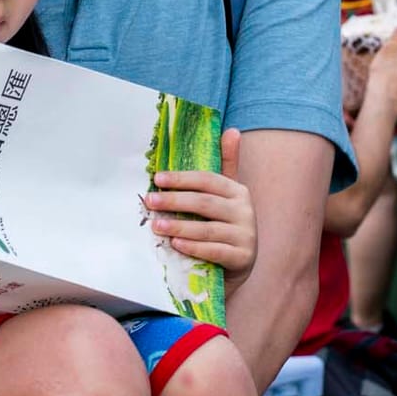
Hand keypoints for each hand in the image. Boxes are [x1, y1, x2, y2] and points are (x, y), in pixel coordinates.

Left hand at [147, 128, 254, 278]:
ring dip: (180, 226)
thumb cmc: (224, 226)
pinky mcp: (243, 258)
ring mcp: (246, 235)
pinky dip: (194, 247)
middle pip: (205, 202)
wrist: (237, 266)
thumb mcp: (224, 197)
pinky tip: (176, 244)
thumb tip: (232, 130)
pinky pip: (214, 251)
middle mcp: (245, 211)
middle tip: (150, 201)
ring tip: (156, 225)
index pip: (208, 180)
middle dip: (175, 201)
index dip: (182, 178)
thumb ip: (226, 166)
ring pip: (208, 228)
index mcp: (238, 191)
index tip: (157, 179)